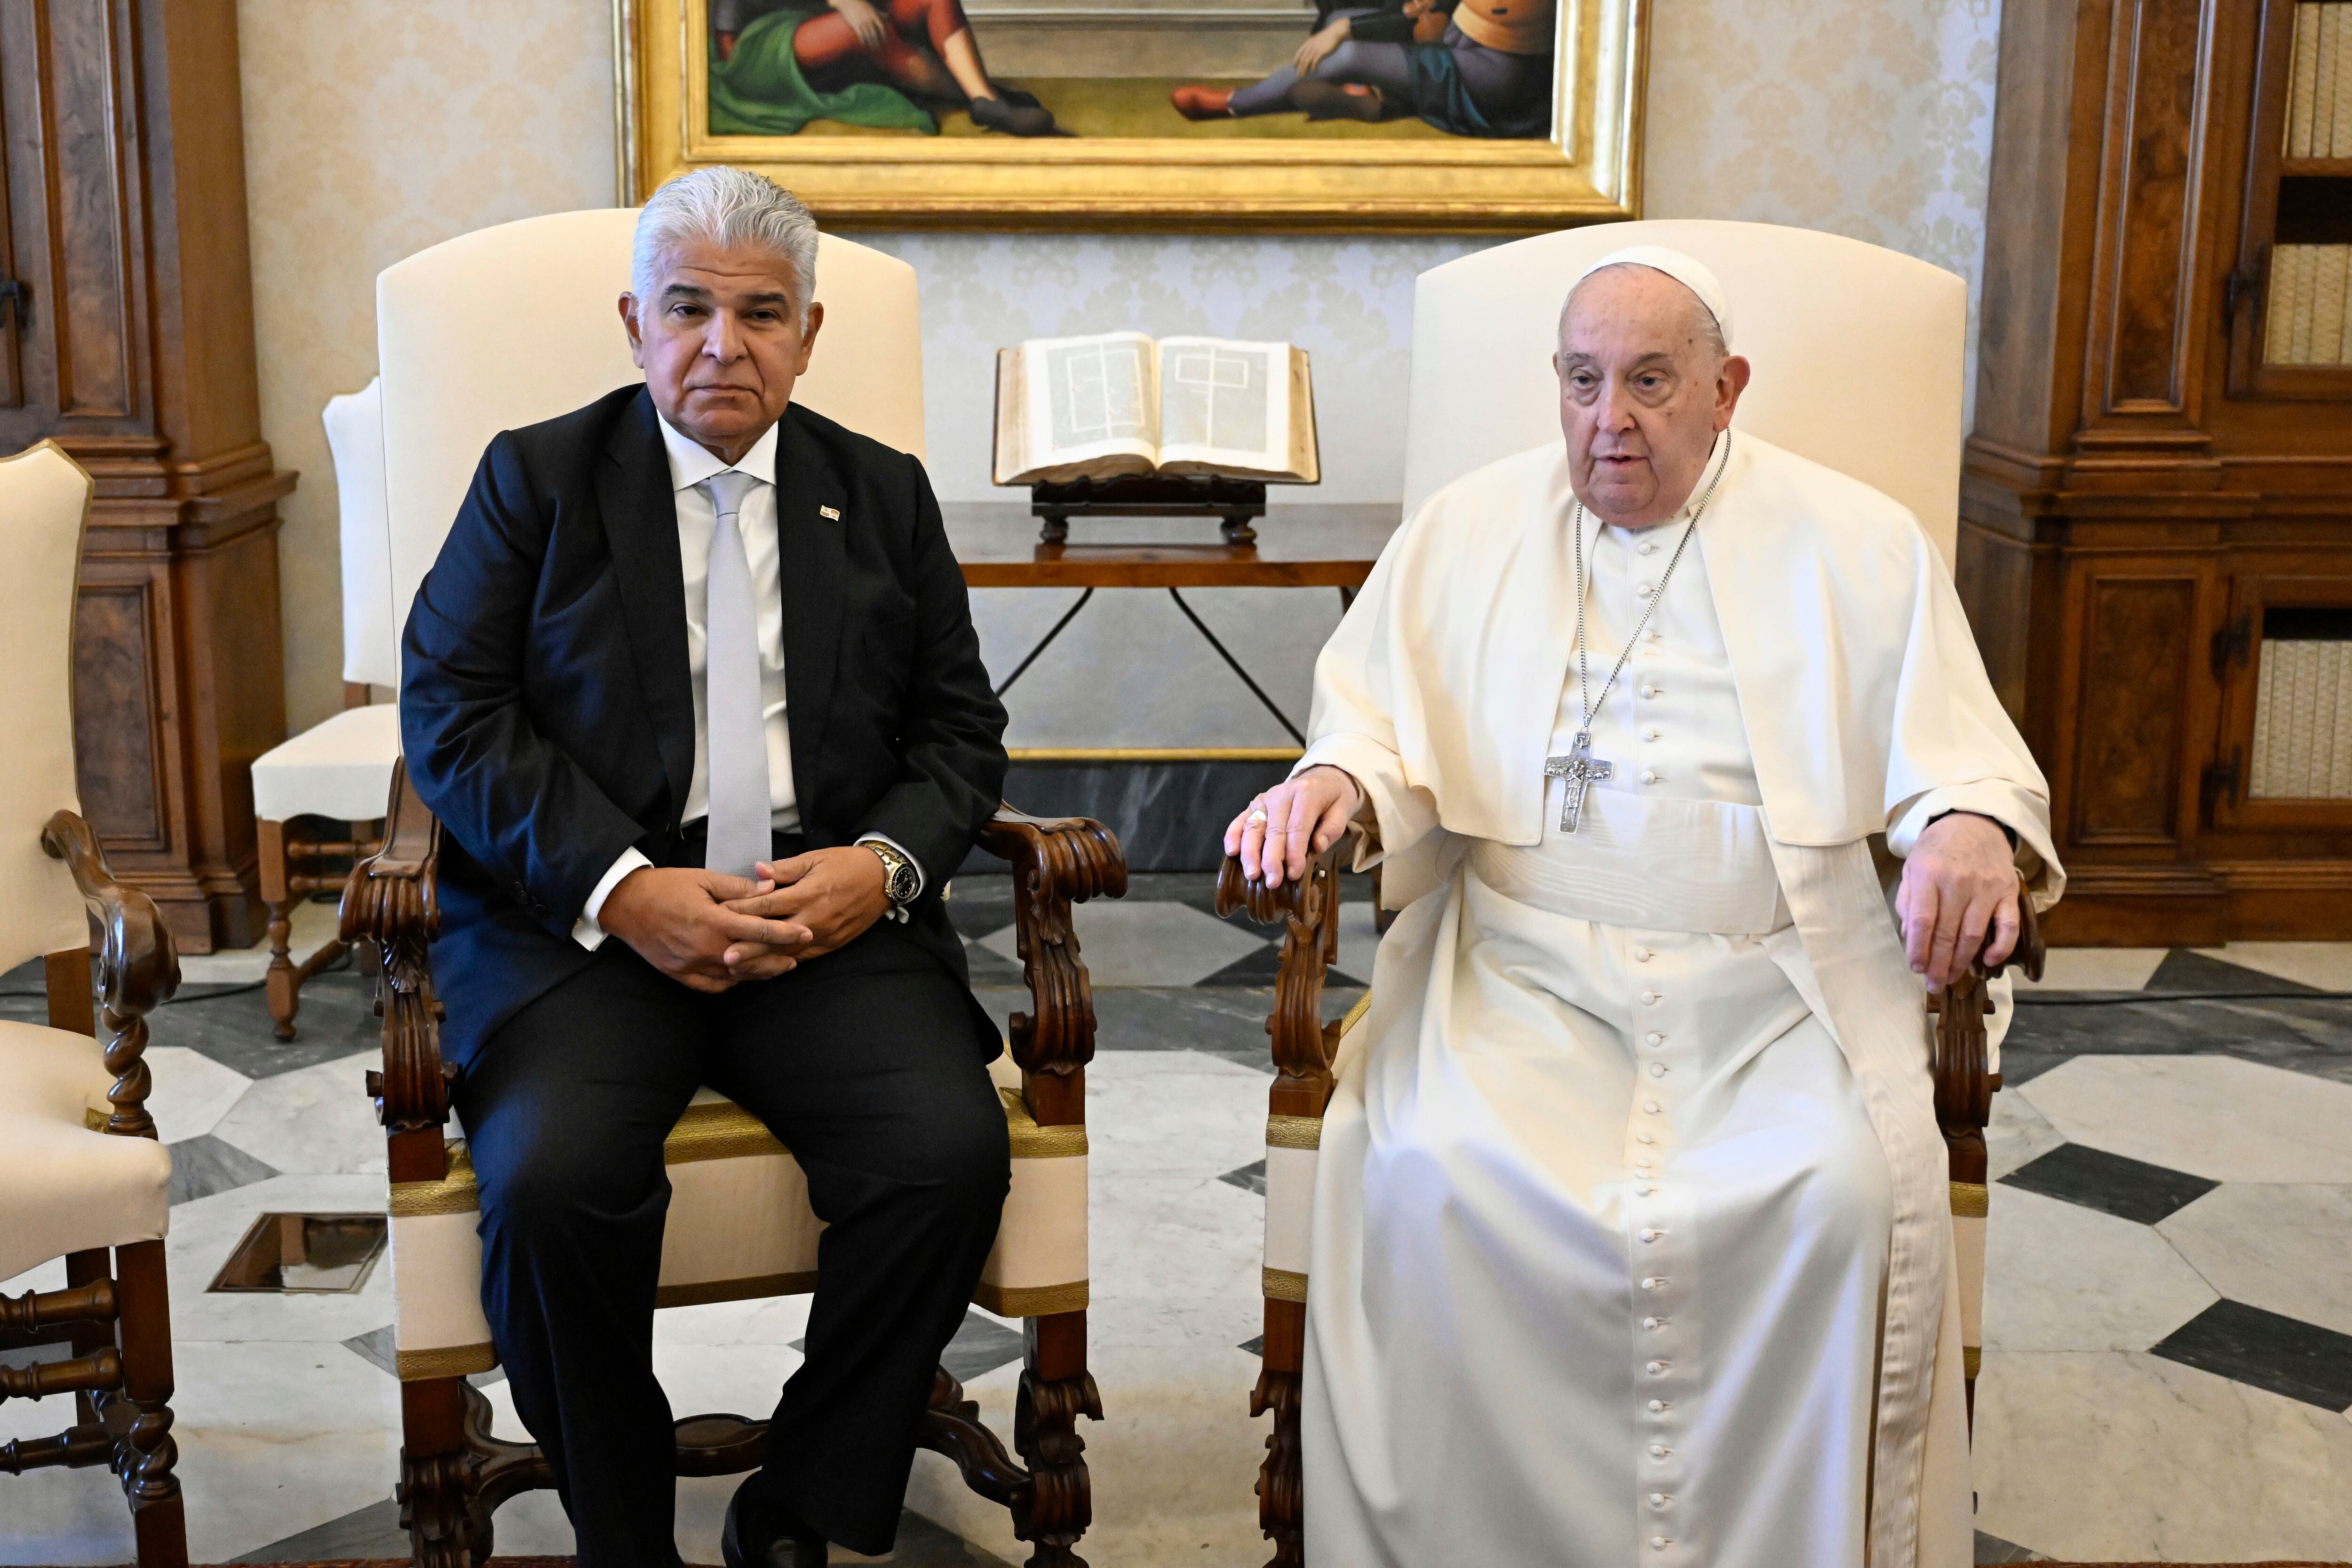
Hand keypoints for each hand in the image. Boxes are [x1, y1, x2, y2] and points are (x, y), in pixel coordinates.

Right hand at [597, 867, 814, 992]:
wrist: (625, 904)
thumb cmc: (665, 887)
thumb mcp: (703, 879)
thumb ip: (738, 888)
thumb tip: (770, 889)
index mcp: (713, 922)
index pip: (759, 930)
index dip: (786, 933)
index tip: (807, 934)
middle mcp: (704, 948)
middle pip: (752, 960)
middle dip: (778, 959)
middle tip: (797, 956)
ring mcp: (691, 965)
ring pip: (735, 977)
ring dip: (758, 973)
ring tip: (778, 967)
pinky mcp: (679, 975)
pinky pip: (712, 986)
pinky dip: (731, 982)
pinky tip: (743, 977)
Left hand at [723, 845, 892, 960]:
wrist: (883, 880)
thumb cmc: (847, 865)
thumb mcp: (816, 858)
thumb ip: (785, 868)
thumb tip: (758, 870)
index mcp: (807, 894)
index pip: (767, 906)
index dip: (742, 911)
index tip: (719, 915)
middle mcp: (813, 919)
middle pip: (774, 936)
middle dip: (748, 947)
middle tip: (723, 957)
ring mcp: (823, 936)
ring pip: (787, 953)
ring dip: (762, 962)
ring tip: (739, 970)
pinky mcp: (831, 945)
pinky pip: (803, 958)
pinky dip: (784, 964)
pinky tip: (767, 969)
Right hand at [829, 0, 888, 50]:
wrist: (847, 2)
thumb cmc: (860, 4)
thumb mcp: (871, 7)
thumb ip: (880, 13)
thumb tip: (887, 15)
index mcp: (874, 15)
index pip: (882, 27)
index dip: (884, 35)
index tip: (885, 41)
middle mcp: (869, 20)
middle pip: (875, 34)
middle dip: (878, 42)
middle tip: (879, 48)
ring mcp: (862, 23)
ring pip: (868, 36)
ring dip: (871, 44)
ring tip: (873, 49)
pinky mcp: (855, 25)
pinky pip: (861, 35)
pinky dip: (863, 41)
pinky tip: (864, 45)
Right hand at [1224, 765, 1362, 889]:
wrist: (1322, 778)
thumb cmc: (1333, 798)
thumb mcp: (1343, 808)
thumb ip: (1332, 828)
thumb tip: (1318, 846)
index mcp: (1306, 793)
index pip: (1297, 827)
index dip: (1294, 852)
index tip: (1294, 873)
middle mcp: (1281, 794)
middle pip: (1273, 830)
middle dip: (1271, 858)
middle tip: (1273, 882)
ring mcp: (1265, 799)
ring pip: (1253, 826)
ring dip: (1250, 852)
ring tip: (1252, 874)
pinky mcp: (1255, 805)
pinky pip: (1240, 820)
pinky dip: (1233, 835)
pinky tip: (1232, 852)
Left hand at [1294, 16, 1349, 72]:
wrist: (1335, 33)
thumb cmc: (1327, 36)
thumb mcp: (1317, 39)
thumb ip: (1313, 44)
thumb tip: (1311, 50)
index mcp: (1308, 43)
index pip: (1299, 53)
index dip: (1296, 60)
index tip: (1295, 66)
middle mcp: (1310, 46)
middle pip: (1302, 59)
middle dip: (1300, 68)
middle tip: (1299, 75)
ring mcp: (1315, 49)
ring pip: (1306, 61)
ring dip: (1304, 69)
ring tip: (1303, 75)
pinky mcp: (1321, 52)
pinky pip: (1315, 61)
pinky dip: (1313, 66)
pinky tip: (1313, 70)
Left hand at [1896, 813, 2020, 993]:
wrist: (1973, 822)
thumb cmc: (1937, 849)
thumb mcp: (1913, 867)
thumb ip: (1908, 901)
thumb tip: (1910, 937)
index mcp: (1928, 874)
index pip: (1922, 921)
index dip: (1918, 950)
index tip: (1916, 968)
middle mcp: (1958, 881)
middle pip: (1947, 933)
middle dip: (1939, 964)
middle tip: (1933, 984)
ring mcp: (1986, 887)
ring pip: (1973, 934)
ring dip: (1962, 962)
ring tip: (1951, 979)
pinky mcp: (2008, 891)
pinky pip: (2008, 926)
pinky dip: (2001, 947)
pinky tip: (1988, 961)